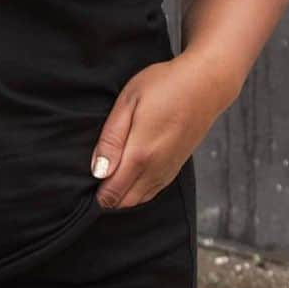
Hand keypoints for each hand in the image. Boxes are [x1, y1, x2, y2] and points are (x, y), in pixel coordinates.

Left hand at [91, 54, 229, 210]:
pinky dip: (137, 190)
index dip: (95, 194)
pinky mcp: (176, 167)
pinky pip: (153, 191)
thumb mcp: (128, 102)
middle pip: (126, 202)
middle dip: (107, 198)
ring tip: (107, 175)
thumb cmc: (164, 86)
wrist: (205, 85)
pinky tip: (128, 175)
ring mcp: (169, 171)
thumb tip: (98, 171)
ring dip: (122, 195)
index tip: (83, 184)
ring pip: (140, 199)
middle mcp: (156, 170)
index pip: (113, 192)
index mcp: (141, 155)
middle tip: (91, 179)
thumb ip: (112, 139)